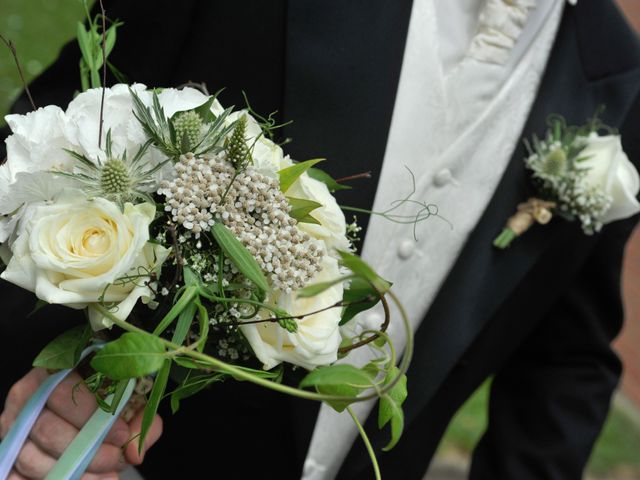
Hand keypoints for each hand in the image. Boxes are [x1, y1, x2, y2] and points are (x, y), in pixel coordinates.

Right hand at [0, 368, 162, 479]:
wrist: (87, 405)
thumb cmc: (110, 396)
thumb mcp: (132, 398)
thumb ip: (141, 419)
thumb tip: (134, 452)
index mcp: (55, 370)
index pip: (64, 392)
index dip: (93, 416)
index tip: (122, 434)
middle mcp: (27, 396)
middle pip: (47, 428)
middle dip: (87, 450)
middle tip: (116, 458)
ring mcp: (14, 426)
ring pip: (32, 458)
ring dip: (73, 473)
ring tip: (107, 475)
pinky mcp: (9, 453)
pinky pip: (18, 477)